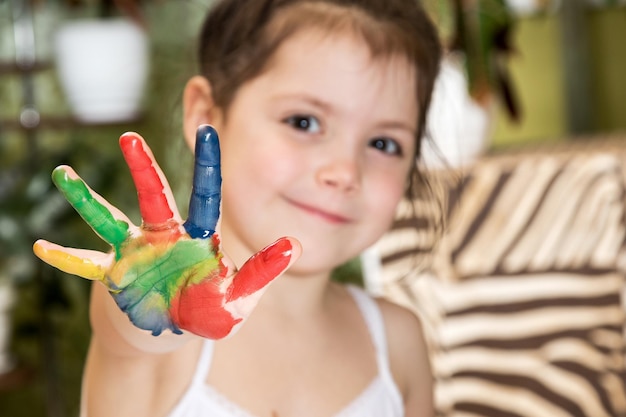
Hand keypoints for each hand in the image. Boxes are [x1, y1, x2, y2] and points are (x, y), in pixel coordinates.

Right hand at [33, 125, 298, 338]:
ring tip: (64, 174)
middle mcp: (164, 238)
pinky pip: (87, 265)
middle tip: (130, 138)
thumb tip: (297, 245)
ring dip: (88, 200)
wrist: (168, 328)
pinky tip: (42, 248)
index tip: (210, 130)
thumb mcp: (237, 298)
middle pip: (154, 197)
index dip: (207, 166)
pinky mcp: (114, 275)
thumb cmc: (204, 308)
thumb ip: (262, 273)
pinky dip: (68, 258)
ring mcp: (136, 254)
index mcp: (197, 238)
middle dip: (143, 168)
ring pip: (109, 220)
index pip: (205, 196)